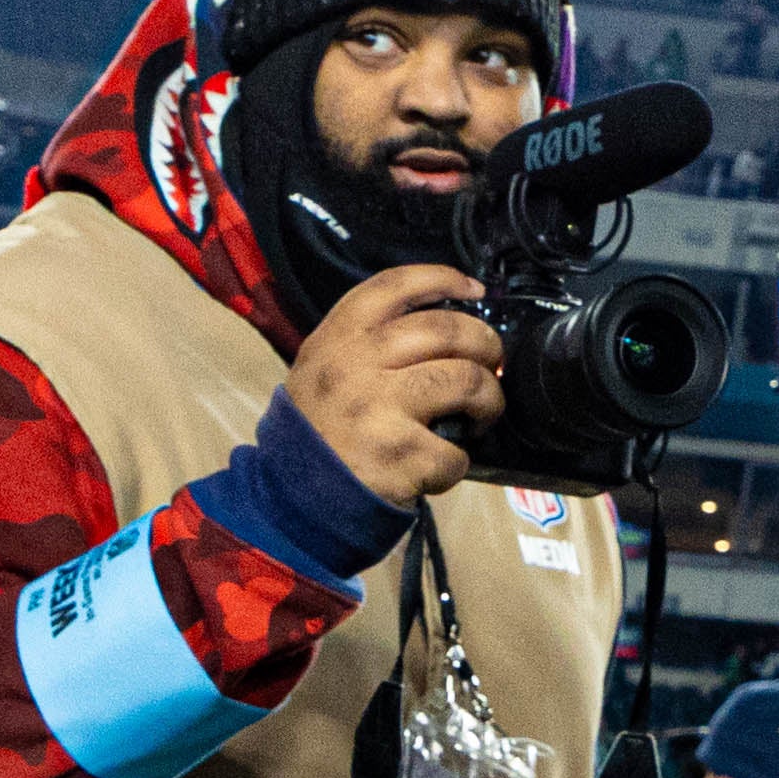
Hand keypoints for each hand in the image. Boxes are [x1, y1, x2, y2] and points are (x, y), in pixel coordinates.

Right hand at [279, 263, 503, 502]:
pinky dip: (459, 461)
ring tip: (482, 412)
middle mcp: (355, 366)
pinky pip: (456, 451)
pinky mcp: (398, 453)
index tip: (476, 290)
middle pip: (448, 329)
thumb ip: (369, 343)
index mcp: (337, 340)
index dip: (443, 279)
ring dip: (490, 398)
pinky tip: (442, 464)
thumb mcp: (322, 369)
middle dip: (486, 344)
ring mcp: (377, 409)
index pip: (395, 286)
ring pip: (467, 381)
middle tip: (490, 363)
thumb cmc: (319, 430)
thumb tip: (446, 328)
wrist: (288, 498)